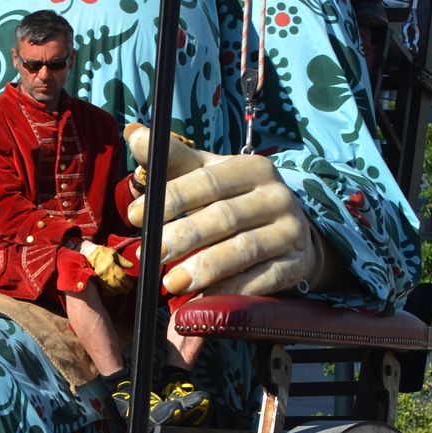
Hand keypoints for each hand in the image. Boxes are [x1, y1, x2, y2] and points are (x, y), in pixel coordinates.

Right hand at [80, 241, 137, 292]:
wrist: (87, 255)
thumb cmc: (100, 253)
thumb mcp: (112, 253)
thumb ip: (122, 260)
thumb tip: (131, 266)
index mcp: (111, 266)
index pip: (122, 277)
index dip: (128, 282)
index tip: (131, 285)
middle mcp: (106, 274)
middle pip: (118, 285)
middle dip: (124, 289)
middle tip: (128, 289)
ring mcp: (101, 279)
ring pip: (111, 289)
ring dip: (117, 292)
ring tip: (121, 291)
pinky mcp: (96, 282)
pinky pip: (104, 290)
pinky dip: (109, 293)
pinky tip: (112, 293)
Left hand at [123, 124, 331, 295]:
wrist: (291, 234)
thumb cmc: (235, 200)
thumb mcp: (208, 176)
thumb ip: (173, 160)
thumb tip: (134, 133)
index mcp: (251, 168)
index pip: (207, 181)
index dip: (171, 198)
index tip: (135, 216)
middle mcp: (276, 195)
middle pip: (224, 216)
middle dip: (184, 235)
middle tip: (151, 254)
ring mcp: (291, 230)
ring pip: (244, 249)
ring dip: (206, 267)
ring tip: (172, 283)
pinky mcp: (298, 264)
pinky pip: (264, 279)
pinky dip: (232, 290)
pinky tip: (204, 299)